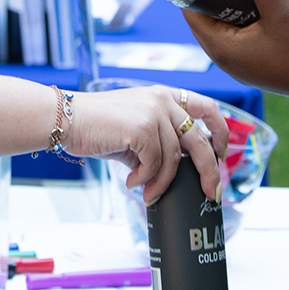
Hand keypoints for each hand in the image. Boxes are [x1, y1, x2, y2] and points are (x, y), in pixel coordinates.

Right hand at [65, 85, 227, 202]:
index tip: (221, 153)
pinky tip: (132, 181)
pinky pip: (156, 165)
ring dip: (162, 182)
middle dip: (209, 171)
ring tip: (146, 191)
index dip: (220, 131)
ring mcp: (153, 112)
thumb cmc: (97, 127)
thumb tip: (178, 172)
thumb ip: (159, 143)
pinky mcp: (142, 128)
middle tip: (211, 193)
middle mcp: (163, 100)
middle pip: (200, 140)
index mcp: (164, 96)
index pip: (206, 107)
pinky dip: (146, 179)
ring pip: (174, 159)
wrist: (66, 120)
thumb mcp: (135, 130)